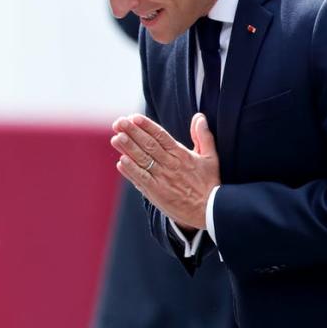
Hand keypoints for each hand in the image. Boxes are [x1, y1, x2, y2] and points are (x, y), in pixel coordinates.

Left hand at [110, 113, 219, 230]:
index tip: (134, 117)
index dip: (147, 126)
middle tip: (118, 122)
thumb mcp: (210, 157)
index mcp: (182, 155)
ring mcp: (162, 179)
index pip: (162, 136)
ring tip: (116, 138)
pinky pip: (141, 180)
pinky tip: (121, 161)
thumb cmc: (208, 183)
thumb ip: (203, 136)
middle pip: (149, 145)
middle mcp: (170, 165)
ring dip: (128, 149)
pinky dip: (131, 171)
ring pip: (143, 161)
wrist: (209, 211)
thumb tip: (199, 117)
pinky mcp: (156, 193)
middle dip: (132, 133)